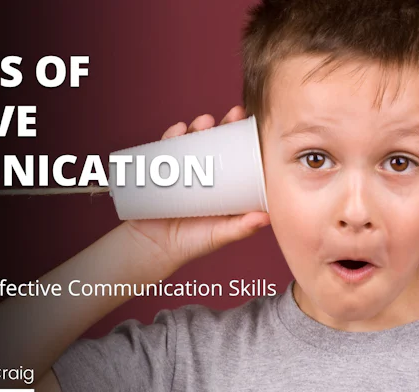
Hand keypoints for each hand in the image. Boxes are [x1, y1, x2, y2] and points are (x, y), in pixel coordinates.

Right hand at [122, 106, 270, 271]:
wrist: (152, 248)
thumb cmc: (190, 243)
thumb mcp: (219, 235)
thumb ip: (240, 228)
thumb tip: (266, 218)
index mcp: (221, 185)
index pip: (236, 155)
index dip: (245, 139)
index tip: (254, 125)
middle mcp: (202, 173)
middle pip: (215, 142)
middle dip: (225, 125)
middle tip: (234, 115)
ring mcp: (180, 170)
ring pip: (192, 140)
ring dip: (199, 126)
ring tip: (205, 123)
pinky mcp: (158, 170)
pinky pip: (164, 147)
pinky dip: (171, 135)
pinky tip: (178, 130)